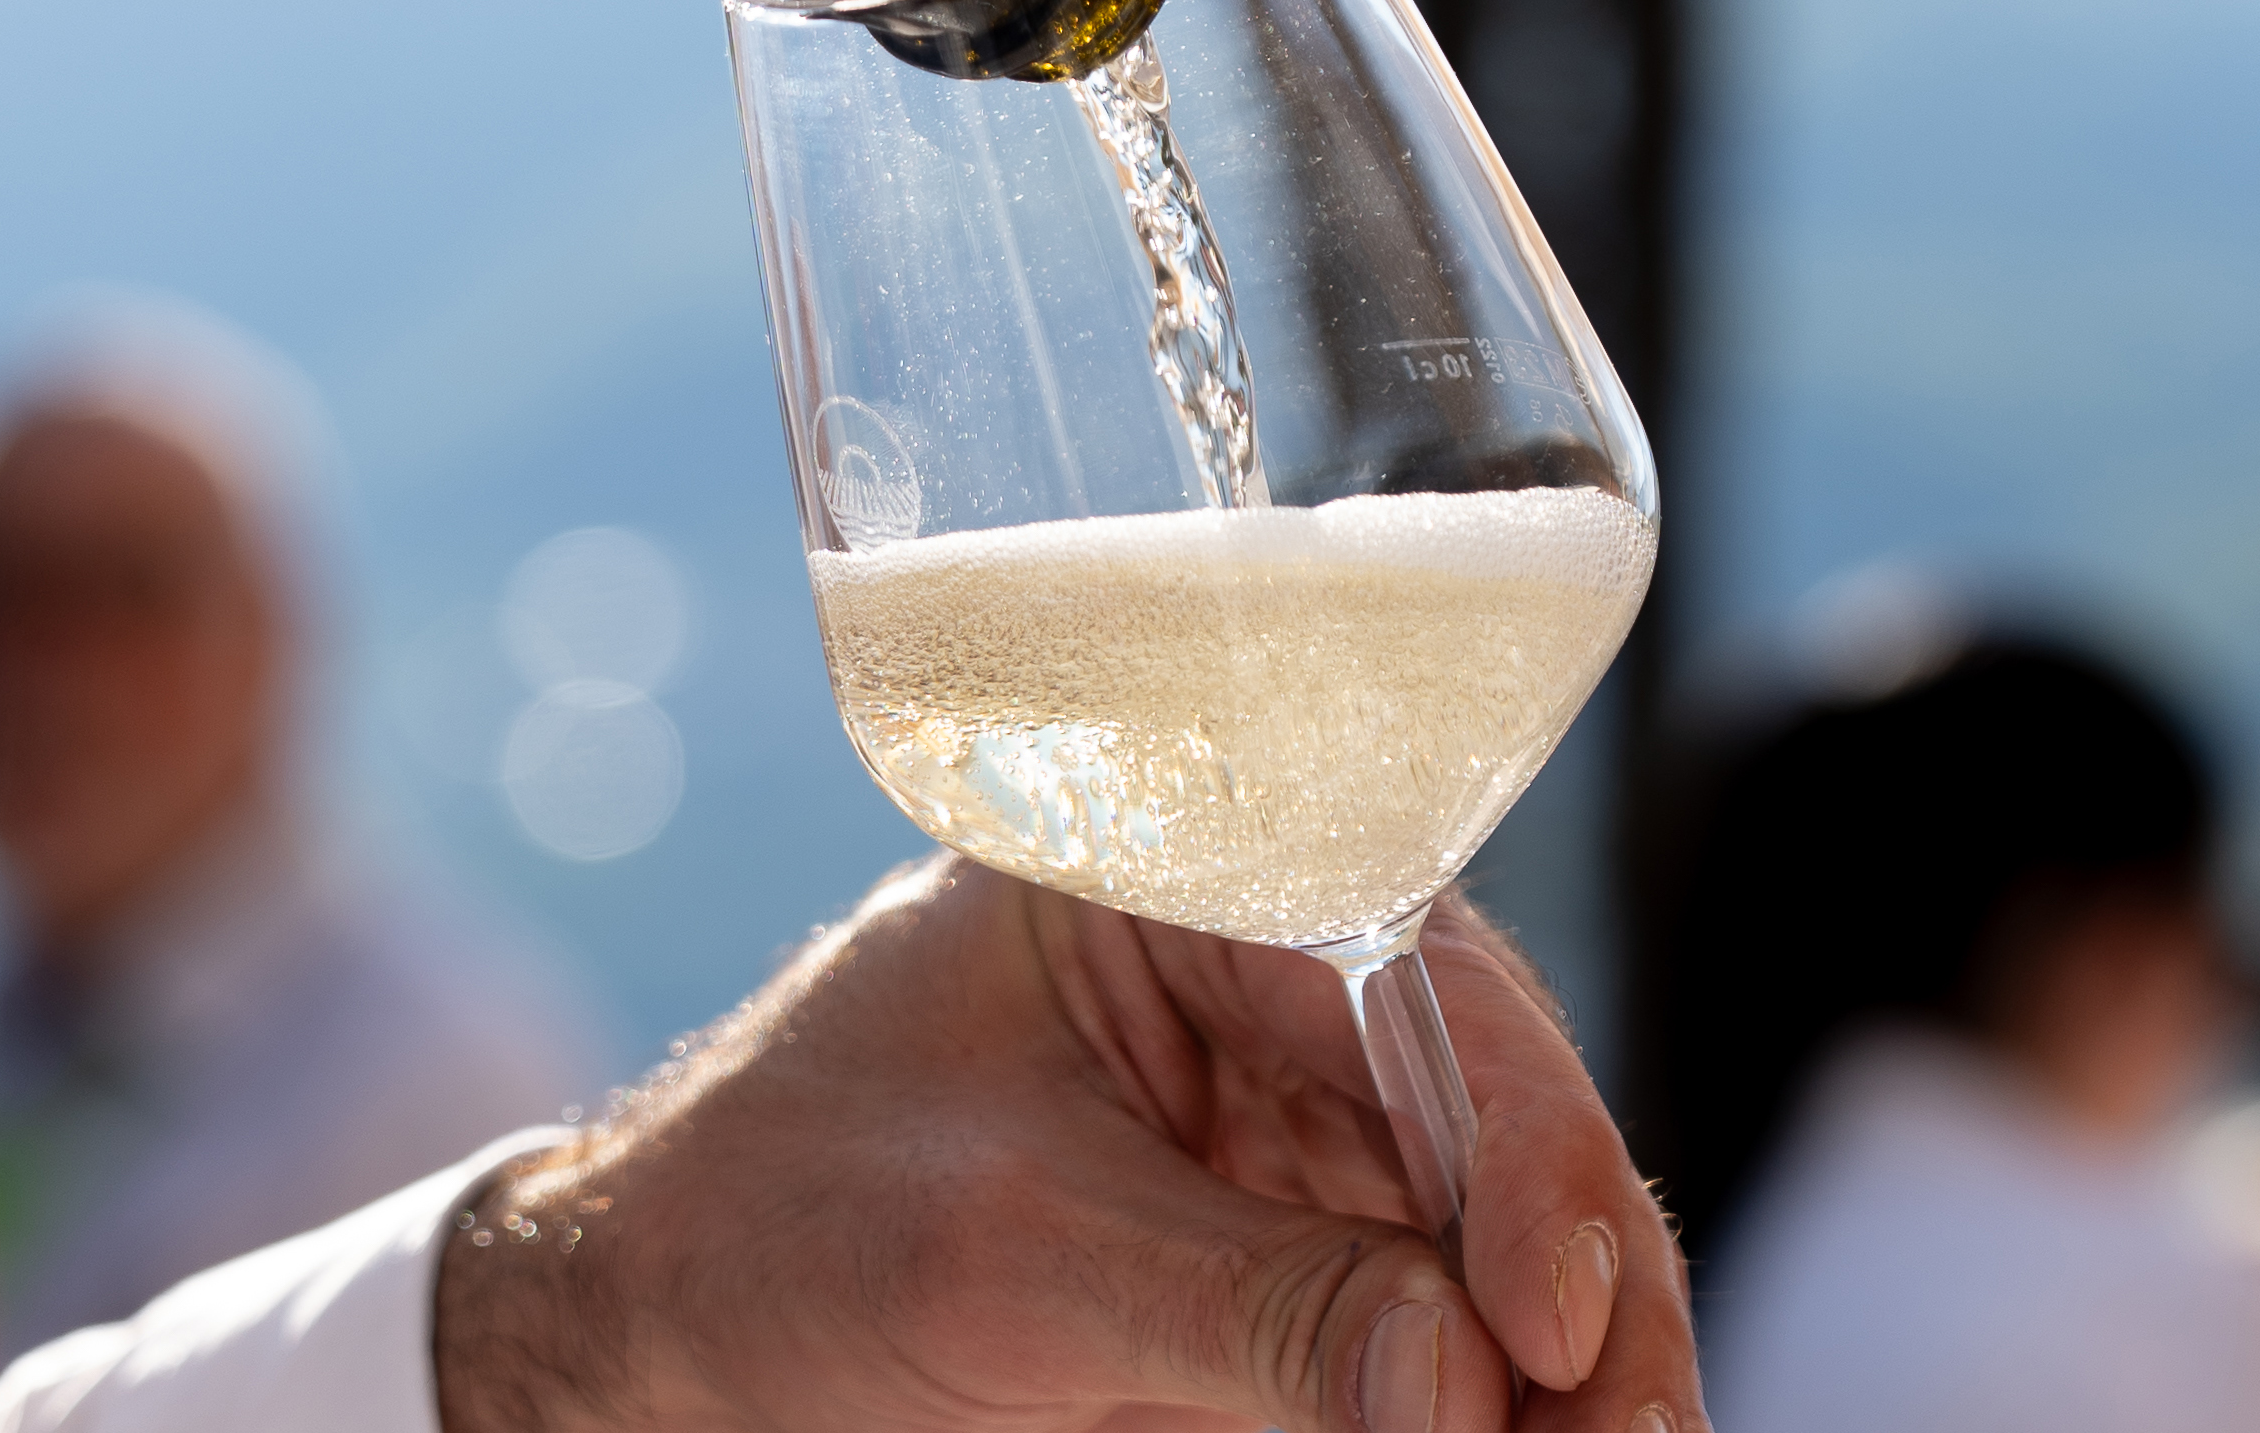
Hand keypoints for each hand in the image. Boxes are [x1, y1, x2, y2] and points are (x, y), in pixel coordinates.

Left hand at [435, 855, 1705, 1431]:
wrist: (637, 1345)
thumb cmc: (766, 1223)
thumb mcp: (993, 1254)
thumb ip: (1235, 1305)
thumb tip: (1473, 1385)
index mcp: (1173, 882)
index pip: (1401, 981)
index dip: (1516, 1141)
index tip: (1554, 1318)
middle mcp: (1252, 993)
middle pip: (1483, 1120)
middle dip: (1570, 1283)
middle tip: (1622, 1432)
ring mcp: (1270, 1138)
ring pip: (1474, 1244)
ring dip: (1550, 1368)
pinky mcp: (1267, 1267)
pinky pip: (1406, 1336)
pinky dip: (1468, 1410)